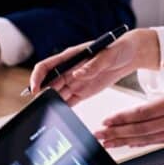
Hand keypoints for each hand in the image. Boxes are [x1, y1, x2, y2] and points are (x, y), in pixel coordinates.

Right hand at [29, 28, 159, 103]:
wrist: (129, 56)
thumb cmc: (117, 49)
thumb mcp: (108, 55)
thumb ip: (93, 65)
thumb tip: (77, 74)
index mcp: (70, 57)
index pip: (46, 66)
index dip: (37, 77)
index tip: (34, 89)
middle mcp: (69, 70)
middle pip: (48, 83)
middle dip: (41, 95)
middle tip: (39, 107)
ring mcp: (74, 82)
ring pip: (57, 94)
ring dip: (51, 103)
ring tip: (48, 114)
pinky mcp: (82, 92)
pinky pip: (69, 102)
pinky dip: (63, 108)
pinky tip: (60, 116)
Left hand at [94, 53, 163, 147]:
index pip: (148, 111)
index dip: (126, 117)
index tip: (108, 120)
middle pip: (144, 128)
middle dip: (118, 133)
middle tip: (98, 137)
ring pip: (151, 137)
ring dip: (127, 140)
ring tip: (109, 144)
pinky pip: (162, 140)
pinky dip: (145, 143)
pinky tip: (133, 143)